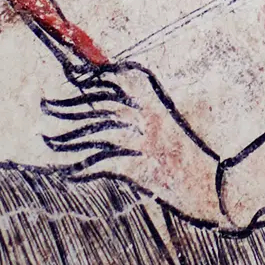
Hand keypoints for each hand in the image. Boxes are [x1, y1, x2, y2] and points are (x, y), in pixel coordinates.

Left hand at [42, 63, 226, 222]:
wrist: (219, 188)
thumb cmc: (192, 158)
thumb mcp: (170, 126)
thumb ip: (144, 110)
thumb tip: (111, 101)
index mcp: (158, 101)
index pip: (119, 77)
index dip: (92, 75)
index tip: (73, 77)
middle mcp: (150, 117)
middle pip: (99, 104)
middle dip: (68, 104)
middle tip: (45, 105)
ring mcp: (144, 142)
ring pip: (95, 134)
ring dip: (67, 137)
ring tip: (48, 139)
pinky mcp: (140, 170)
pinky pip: (103, 165)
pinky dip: (82, 169)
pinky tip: (68, 172)